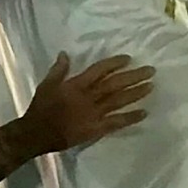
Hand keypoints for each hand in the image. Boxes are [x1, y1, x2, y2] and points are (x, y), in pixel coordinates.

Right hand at [21, 53, 154, 152]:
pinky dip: (130, 118)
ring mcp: (94, 114)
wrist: (37, 133)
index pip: (100, 70)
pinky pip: (116, 122)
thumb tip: (65, 54)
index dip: (115, 63)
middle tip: (150, 71)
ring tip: (151, 86)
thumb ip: (58, 69)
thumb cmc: (41, 107)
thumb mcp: (46, 84)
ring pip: (118, 101)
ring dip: (136, 93)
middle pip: (115, 84)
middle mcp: (89, 97)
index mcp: (77, 85)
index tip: (128, 59)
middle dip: (133, 76)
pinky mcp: (96, 129)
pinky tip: (143, 113)